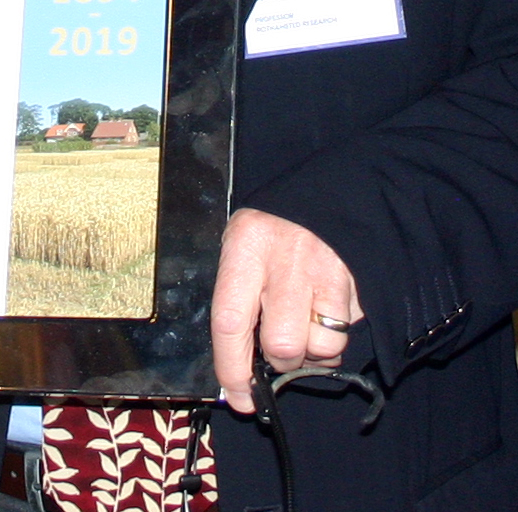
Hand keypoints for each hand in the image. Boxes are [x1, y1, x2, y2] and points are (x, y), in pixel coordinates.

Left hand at [211, 207, 363, 412]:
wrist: (326, 192)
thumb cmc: (274, 226)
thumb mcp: (243, 242)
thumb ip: (238, 296)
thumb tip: (239, 369)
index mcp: (247, 245)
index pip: (230, 321)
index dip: (232, 369)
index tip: (240, 398)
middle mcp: (287, 259)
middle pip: (282, 344)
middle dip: (280, 360)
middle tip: (278, 345)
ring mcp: (328, 271)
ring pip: (321, 346)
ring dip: (313, 350)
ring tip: (305, 321)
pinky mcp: (359, 283)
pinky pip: (348, 333)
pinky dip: (336, 336)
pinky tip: (327, 310)